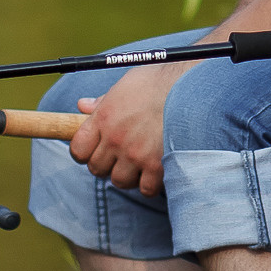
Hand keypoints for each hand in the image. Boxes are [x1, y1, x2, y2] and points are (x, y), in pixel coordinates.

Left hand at [67, 65, 172, 196]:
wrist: (192, 86)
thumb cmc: (159, 82)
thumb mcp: (125, 85)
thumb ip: (103, 101)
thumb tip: (82, 106)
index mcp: (104, 117)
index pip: (78, 150)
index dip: (84, 152)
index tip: (94, 150)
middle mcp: (115, 138)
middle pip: (96, 169)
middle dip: (106, 164)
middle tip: (120, 155)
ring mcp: (136, 154)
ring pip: (119, 181)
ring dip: (128, 175)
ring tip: (140, 161)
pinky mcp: (157, 166)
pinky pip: (145, 188)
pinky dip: (150, 183)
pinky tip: (156, 169)